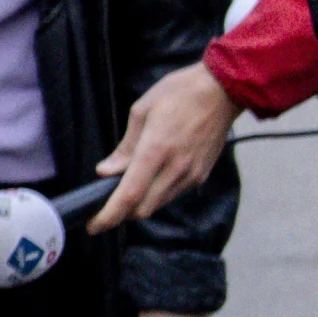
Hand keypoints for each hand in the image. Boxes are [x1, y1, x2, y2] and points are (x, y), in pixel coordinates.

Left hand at [90, 62, 240, 232]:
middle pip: (142, 209)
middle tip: (105, 207)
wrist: (223, 90)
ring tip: (126, 190)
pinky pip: (173, 194)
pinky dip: (156, 195)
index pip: (129, 196)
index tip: (93, 226)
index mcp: (155, 150)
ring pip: (158, 204)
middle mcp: (175, 169)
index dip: (109, 216)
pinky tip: (150, 179)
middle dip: (121, 214)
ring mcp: (191, 175)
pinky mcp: (201, 175)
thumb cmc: (180, 93)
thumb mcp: (142, 111)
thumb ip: (124, 147)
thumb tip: (106, 171)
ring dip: (139, 205)